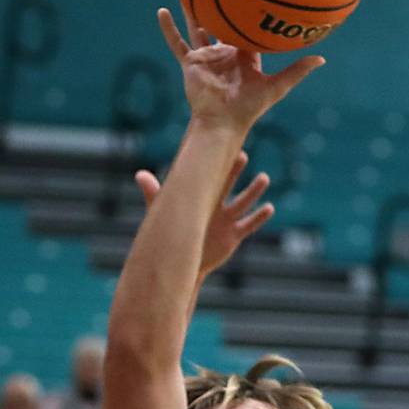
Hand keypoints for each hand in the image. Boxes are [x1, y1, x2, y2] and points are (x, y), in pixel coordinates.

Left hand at [136, 149, 273, 279]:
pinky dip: (259, 217)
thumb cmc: (173, 235)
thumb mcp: (164, 213)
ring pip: (243, 203)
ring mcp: (227, 220)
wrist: (182, 262)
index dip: (216, 163)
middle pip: (229, 185)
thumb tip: (139, 174)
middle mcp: (217, 206)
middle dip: (236, 172)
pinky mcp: (233, 236)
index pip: (211, 177)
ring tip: (264, 178)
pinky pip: (249, 225)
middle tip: (242, 155)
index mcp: (202, 198)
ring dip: (254, 191)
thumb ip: (154, 193)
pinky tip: (269, 207)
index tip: (219, 146)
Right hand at [157, 8, 323, 136]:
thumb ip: (296, 71)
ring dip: (191, 7)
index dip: (251, 11)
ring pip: (197, 26)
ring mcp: (206, 57)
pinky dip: (168, 29)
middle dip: (219, 2)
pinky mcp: (191, 63)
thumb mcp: (277, 87)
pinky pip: (177, 43)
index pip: (248, 28)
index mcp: (244, 55)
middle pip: (220, 22)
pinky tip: (161, 11)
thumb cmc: (250, 108)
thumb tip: (322, 58)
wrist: (223, 123)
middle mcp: (224, 53)